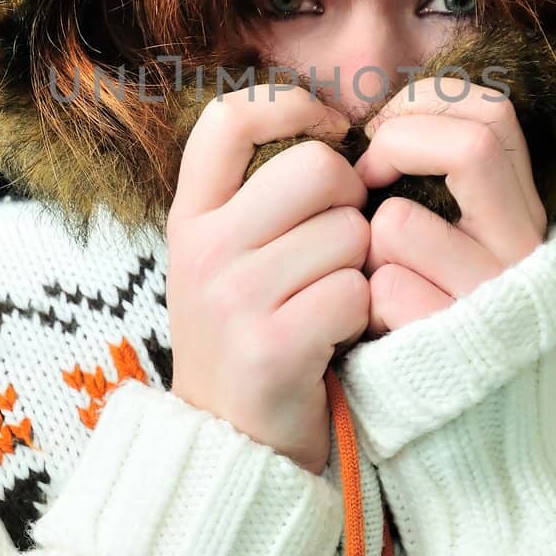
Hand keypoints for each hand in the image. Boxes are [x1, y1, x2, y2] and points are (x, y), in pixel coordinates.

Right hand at [165, 84, 372, 474]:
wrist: (230, 450)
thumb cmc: (250, 338)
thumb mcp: (226, 260)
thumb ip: (260, 197)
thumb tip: (331, 129)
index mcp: (192, 217)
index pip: (229, 116)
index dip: (293, 105)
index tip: (331, 130)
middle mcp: (203, 249)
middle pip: (316, 167)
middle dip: (352, 200)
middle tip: (343, 242)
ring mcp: (233, 297)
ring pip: (349, 231)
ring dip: (361, 266)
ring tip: (332, 302)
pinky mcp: (272, 346)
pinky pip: (356, 291)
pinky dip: (363, 315)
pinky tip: (337, 338)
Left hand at [353, 77, 548, 336]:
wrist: (469, 441)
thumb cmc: (434, 321)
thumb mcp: (456, 244)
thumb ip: (437, 182)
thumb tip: (376, 115)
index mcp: (521, 216)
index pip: (494, 113)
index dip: (427, 103)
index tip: (382, 134)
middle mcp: (522, 252)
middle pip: (471, 146)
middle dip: (396, 145)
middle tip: (364, 176)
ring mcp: (491, 300)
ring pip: (400, 222)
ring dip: (367, 241)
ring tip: (371, 273)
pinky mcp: (456, 349)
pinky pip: (385, 291)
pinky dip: (365, 302)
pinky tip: (373, 328)